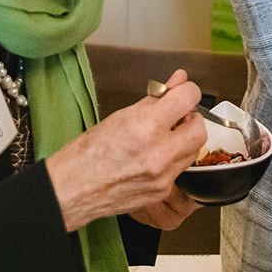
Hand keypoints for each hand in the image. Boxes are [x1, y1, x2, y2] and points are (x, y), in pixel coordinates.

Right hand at [45, 68, 206, 231]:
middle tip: (177, 116)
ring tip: (165, 136)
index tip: (183, 92)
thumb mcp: (122, 115)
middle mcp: (158, 153)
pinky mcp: (162, 191)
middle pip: (199, 129)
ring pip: (194, 150)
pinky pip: (180, 169)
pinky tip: (155, 156)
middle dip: (191, 119)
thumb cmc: (87, 153)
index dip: (188, 91)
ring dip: (185, 139)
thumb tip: (178, 80)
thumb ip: (156, 97)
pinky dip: (173, 158)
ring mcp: (163, 176)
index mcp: (145, 127)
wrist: (72, 190)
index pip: (188, 99)